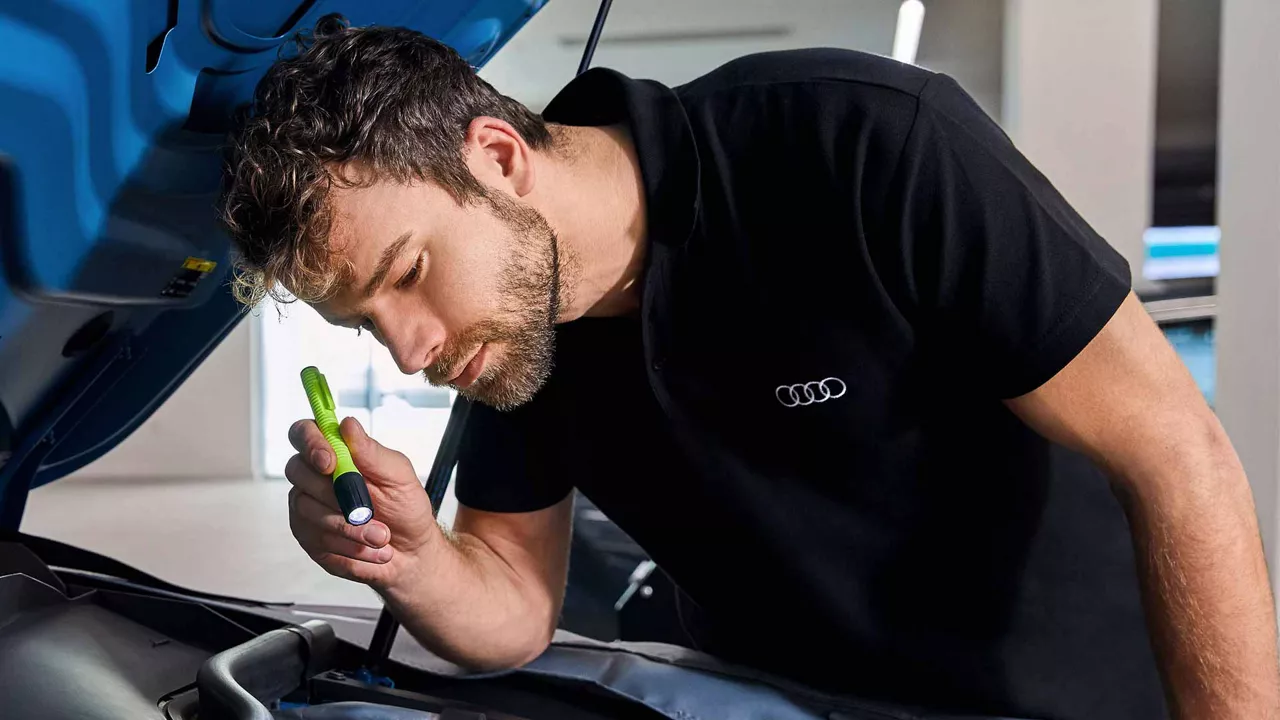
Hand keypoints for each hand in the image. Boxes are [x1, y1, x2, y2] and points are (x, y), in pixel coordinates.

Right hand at [285, 416, 437, 591]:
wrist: (410, 551)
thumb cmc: (404, 507)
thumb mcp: (398, 477)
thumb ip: (372, 452)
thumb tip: (348, 424)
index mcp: (337, 452)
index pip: (305, 432)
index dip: (310, 443)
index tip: (330, 462)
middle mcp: (315, 476)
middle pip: (297, 470)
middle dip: (333, 493)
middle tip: (367, 510)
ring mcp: (307, 507)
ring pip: (308, 510)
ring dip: (350, 527)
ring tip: (381, 536)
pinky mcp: (308, 536)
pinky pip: (316, 539)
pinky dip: (349, 546)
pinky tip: (370, 549)